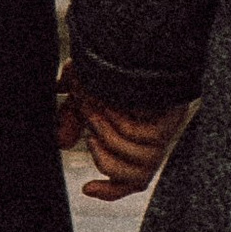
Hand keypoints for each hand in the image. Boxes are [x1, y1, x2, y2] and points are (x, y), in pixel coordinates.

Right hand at [57, 62, 191, 201]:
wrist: (136, 40)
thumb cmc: (111, 65)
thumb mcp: (85, 93)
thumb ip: (73, 117)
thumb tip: (62, 143)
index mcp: (139, 140)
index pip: (133, 180)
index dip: (111, 191)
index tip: (85, 189)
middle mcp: (155, 141)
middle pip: (136, 178)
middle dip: (104, 157)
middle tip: (89, 132)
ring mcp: (165, 131)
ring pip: (136, 160)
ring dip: (109, 137)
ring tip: (97, 112)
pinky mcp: (169, 121)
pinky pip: (136, 137)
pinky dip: (119, 123)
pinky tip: (112, 101)